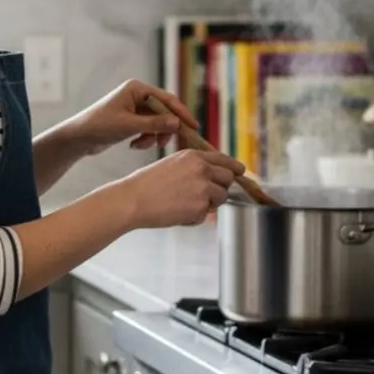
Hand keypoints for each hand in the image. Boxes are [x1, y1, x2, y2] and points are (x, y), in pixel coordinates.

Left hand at [65, 80, 197, 155]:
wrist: (79, 138)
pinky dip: (145, 139)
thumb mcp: (129, 126)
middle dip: (165, 129)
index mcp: (137, 88)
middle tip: (166, 143)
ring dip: (153, 136)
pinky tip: (133, 145)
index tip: (193, 127)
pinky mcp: (132, 119)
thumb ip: (154, 124)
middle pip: (165, 111)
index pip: (167, 99)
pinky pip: (149, 129)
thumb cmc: (99, 126)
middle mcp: (138, 95)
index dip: (181, 113)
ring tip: (141, 145)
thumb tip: (177, 123)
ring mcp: (135, 107)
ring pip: (158, 123)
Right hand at [121, 149, 244, 227]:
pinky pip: (206, 215)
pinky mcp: (200, 207)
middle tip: (206, 195)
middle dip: (221, 187)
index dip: (234, 167)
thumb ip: (194, 168)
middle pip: (228, 178)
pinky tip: (175, 213)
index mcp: (194, 156)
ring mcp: (203, 188)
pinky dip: (194, 217)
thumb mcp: (172, 165)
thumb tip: (214, 178)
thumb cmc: (145, 184)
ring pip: (221, 197)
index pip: (224, 160)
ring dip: (209, 204)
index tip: (240, 172)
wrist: (132, 200)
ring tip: (185, 204)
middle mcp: (202, 169)